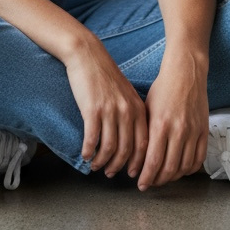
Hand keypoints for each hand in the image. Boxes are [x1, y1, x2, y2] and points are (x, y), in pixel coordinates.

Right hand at [65, 38, 148, 178]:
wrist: (88, 55)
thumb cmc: (106, 76)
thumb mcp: (126, 94)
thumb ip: (132, 114)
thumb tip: (132, 140)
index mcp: (138, 108)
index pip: (144, 144)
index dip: (138, 163)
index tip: (133, 174)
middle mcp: (127, 111)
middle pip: (127, 150)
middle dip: (119, 167)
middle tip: (110, 173)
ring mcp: (110, 111)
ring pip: (109, 148)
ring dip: (102, 161)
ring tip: (96, 166)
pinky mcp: (92, 110)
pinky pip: (92, 139)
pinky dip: (89, 151)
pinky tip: (85, 155)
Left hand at [136, 48, 208, 190]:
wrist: (185, 73)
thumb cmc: (163, 89)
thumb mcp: (146, 109)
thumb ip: (144, 134)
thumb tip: (136, 156)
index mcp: (160, 125)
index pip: (152, 162)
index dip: (146, 177)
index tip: (141, 184)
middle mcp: (178, 131)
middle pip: (168, 169)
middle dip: (157, 181)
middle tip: (151, 184)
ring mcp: (193, 132)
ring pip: (184, 167)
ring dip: (173, 177)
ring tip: (164, 178)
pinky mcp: (204, 131)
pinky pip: (199, 159)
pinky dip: (190, 169)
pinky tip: (181, 170)